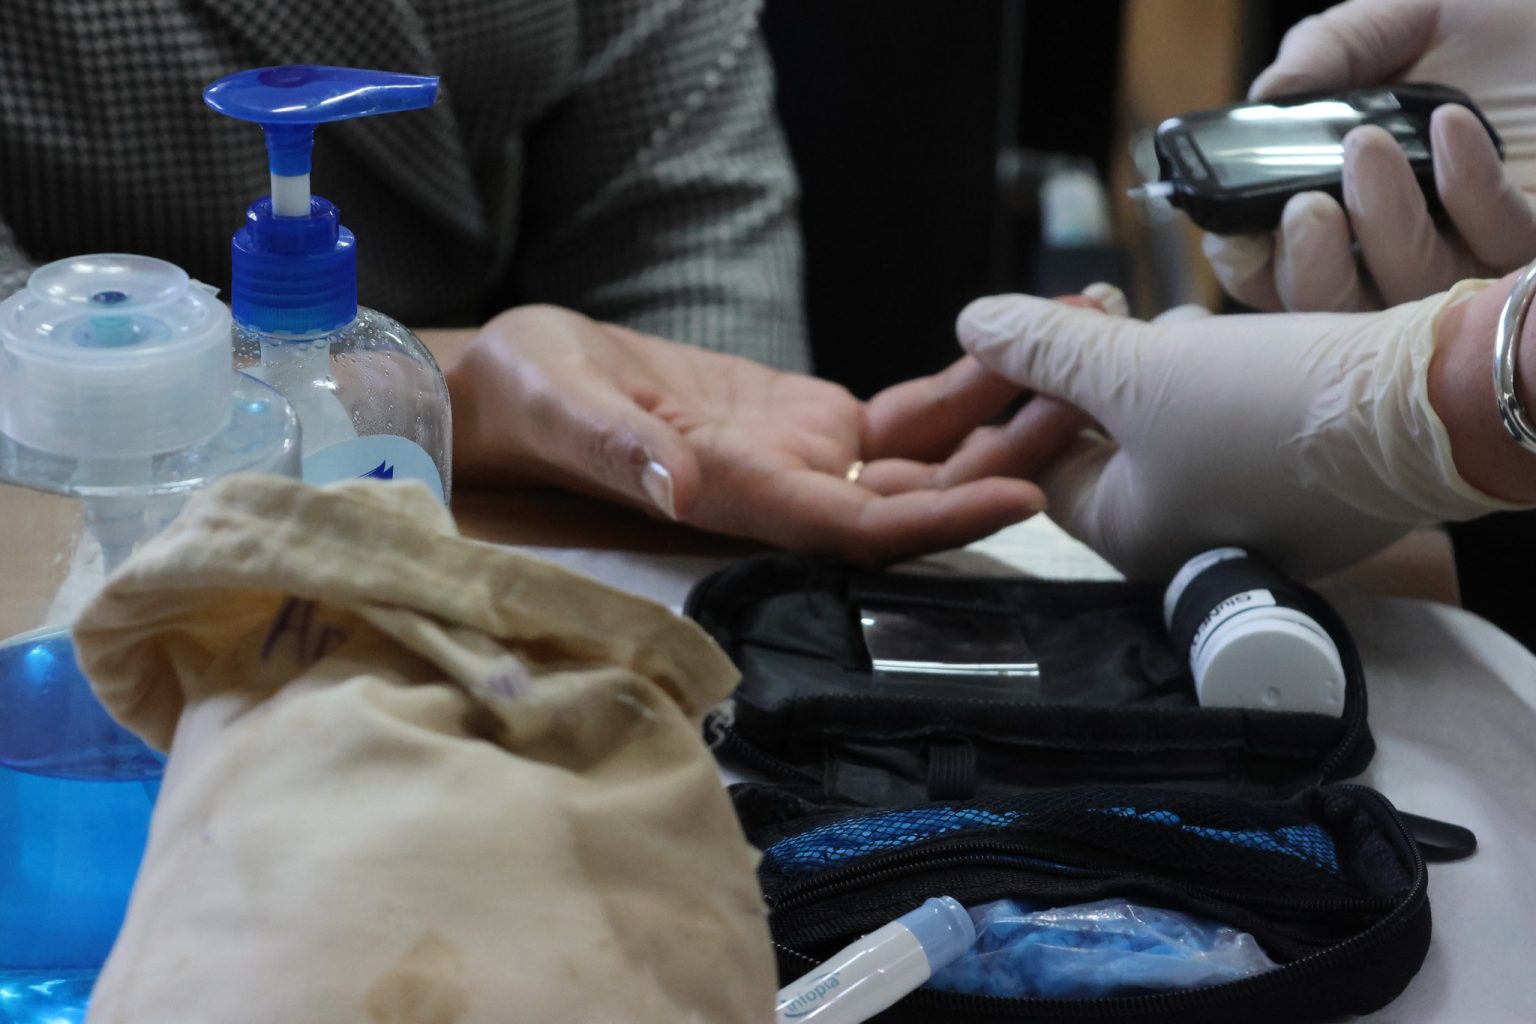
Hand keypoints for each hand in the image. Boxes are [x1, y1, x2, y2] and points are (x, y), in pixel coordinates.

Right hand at [445, 304, 1090, 562]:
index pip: (858, 528)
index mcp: (741, 496)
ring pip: (929, 451)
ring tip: (1085, 343)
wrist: (528, 385)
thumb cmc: (530, 399)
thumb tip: (678, 487)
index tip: (1021, 492)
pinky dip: (964, 380)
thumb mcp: (561, 410)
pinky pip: (906, 413)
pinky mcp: (811, 419)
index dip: (940, 520)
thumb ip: (617, 450)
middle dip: (1012, 452)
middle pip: (923, 493)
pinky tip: (1018, 341)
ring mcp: (807, 456)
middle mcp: (790, 489)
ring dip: (1008, 410)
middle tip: (1101, 391)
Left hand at [949, 288, 1526, 580]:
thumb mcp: (1137, 369)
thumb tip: (973, 324)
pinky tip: (1240, 341)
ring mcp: (1247, 517)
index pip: (1045, 465)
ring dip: (1165, 364)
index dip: (1036, 390)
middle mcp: (1185, 541)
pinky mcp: (1299, 482)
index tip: (1045, 331)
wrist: (1431, 409)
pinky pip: (1232, 424)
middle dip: (1104, 370)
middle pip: (1109, 442)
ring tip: (1184, 325)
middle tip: (1109, 313)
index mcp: (1129, 537)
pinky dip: (1223, 377)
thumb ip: (1046, 348)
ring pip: (1171, 425)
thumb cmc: (1273, 408)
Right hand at [1204, 0, 1535, 311]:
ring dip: (1380, 223)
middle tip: (1305, 207)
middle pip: (1328, 311)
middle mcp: (1395, 250)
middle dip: (1308, 270)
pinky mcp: (1525, 255)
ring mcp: (1464, 262)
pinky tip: (1449, 128)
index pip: (1276, 274)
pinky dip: (1464, 189)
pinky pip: (1491, 247)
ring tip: (1368, 144)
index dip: (1249, 268)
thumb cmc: (1494, 32)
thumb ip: (1328, 48)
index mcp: (1344, 210)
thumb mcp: (1399, 19)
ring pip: (1404, 293)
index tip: (1234, 233)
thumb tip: (1267, 93)